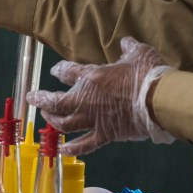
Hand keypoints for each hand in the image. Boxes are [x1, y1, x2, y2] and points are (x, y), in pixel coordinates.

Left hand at [26, 36, 174, 155]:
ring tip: (46, 118)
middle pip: (57, 101)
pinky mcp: (105, 135)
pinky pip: (84, 145)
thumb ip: (129, 47)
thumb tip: (125, 42)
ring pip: (65, 123)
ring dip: (53, 120)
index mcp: (93, 77)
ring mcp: (94, 119)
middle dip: (42, 99)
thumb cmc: (148, 74)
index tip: (55, 71)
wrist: (159, 101)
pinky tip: (62, 150)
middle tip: (33, 98)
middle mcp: (87, 99)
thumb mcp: (139, 53)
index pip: (68, 72)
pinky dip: (72, 148)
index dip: (59, 71)